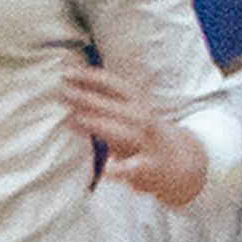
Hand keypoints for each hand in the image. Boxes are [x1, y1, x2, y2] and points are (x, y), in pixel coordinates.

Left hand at [61, 63, 211, 207]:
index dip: (91, 77)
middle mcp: (143, 121)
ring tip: (72, 119)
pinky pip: (133, 168)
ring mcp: (147, 144)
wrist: (178, 163)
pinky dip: (120, 168)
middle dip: (89, 99)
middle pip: (116, 107)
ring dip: (97, 124)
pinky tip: (107, 169)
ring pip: (123, 133)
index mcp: (137, 104)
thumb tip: (70, 82)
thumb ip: (103, 99)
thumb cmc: (141, 135)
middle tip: (63, 92)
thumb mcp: (128, 112)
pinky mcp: (148, 167)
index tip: (67, 72)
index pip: (115, 86)